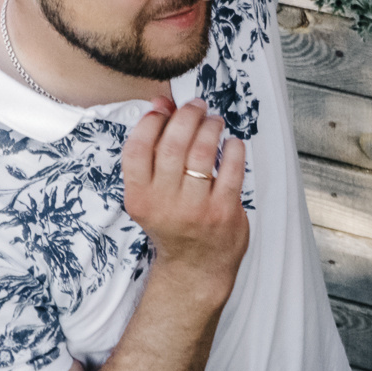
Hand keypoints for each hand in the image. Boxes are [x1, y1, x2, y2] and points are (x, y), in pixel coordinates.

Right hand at [122, 99, 249, 294]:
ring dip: (210, 127)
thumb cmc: (173, 221)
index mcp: (139, 197)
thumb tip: (161, 103)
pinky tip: (232, 143)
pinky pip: (231, 169)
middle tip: (196, 107)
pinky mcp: (223, 211)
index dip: (152, 121)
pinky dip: (233, 148)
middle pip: (172, 144)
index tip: (164, 109)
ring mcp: (194, 208)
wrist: (196, 267)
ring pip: (202, 152)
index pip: (137, 148)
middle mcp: (163, 203)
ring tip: (214, 121)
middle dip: (187, 116)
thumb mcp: (152, 192)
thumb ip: (153, 149)